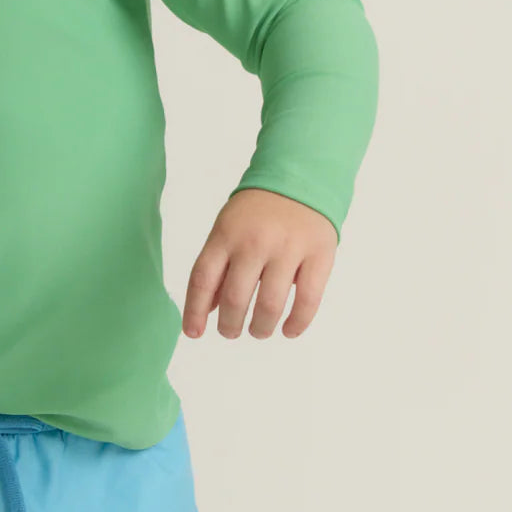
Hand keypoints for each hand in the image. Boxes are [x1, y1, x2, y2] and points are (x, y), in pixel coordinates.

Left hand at [181, 187, 336, 339]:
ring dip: (261, 327)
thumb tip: (206, 309)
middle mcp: (254, 242)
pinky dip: (297, 322)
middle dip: (229, 324)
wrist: (299, 178)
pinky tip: (289, 330)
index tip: (193, 333)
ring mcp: (288, 249)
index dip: (195, 311)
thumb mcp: (227, 229)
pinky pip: (308, 299)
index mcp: (225, 235)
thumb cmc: (256, 212)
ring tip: (258, 331)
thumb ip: (217, 266)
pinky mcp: (318, 255)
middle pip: (235, 297)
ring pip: (270, 304)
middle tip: (230, 332)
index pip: (202, 279)